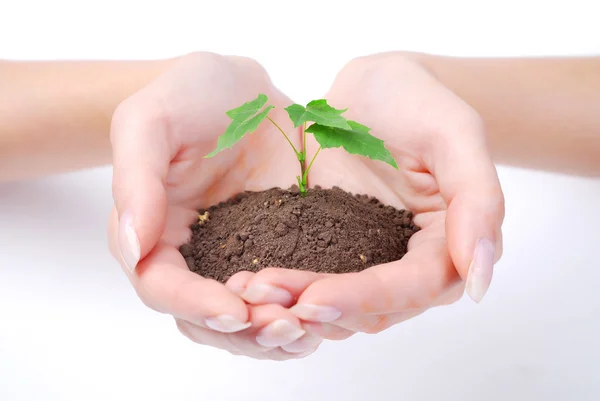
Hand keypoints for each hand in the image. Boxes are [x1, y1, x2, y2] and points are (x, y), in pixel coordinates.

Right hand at [107, 52, 319, 358]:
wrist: (244, 91)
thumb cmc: (190, 94)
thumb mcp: (152, 119)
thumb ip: (136, 178)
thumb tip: (133, 246)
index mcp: (154, 232)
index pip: (162, 286)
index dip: (194, 304)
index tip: (234, 310)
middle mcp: (195, 256)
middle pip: (207, 318)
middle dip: (243, 332)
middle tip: (285, 328)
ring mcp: (239, 257)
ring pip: (247, 320)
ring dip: (274, 335)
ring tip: (310, 332)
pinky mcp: (280, 251)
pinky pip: (286, 296)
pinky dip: (302, 313)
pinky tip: (329, 315)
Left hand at [229, 52, 504, 338]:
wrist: (375, 89)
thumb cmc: (420, 101)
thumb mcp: (455, 133)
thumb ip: (479, 200)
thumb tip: (480, 279)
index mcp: (446, 244)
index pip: (412, 288)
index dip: (365, 298)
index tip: (314, 300)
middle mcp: (407, 263)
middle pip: (368, 307)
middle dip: (316, 307)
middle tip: (262, 297)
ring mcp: (366, 259)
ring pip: (334, 303)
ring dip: (290, 305)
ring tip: (244, 293)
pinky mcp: (330, 248)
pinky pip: (307, 278)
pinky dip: (280, 285)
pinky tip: (243, 278)